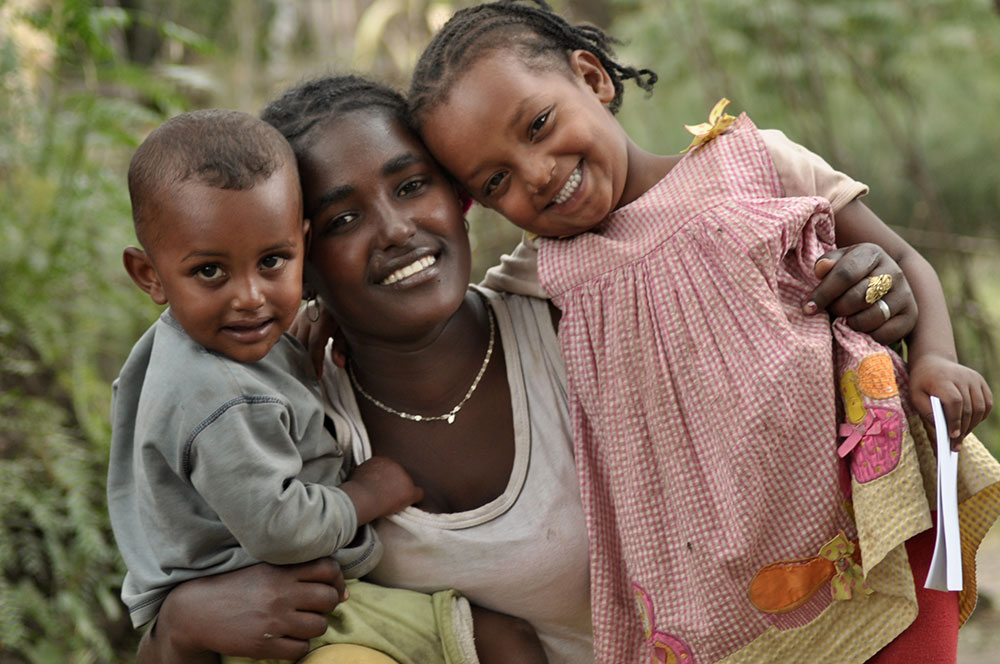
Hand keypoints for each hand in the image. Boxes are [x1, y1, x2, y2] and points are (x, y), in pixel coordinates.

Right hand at [137, 558, 345, 663]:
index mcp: (281, 570)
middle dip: (328, 604)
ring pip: (319, 626)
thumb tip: (343, 591)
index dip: (337, 579)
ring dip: (315, 626)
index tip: (332, 586)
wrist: (196, 611)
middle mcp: (280, 593)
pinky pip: (301, 649)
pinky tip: (288, 639)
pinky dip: (299, 646)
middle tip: (315, 607)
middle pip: (329, 598)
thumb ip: (299, 573)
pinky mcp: (264, 645)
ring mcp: (273, 620)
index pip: (329, 568)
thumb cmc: (236, 587)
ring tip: (299, 623)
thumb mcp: (265, 568)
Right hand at [289, 304, 341, 376]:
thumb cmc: (342, 316)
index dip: (316, 361)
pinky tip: (291, 359)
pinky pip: (288, 336)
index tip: (317, 377)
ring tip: (299, 372)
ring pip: (292, 340)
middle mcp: (308, 316)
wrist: (335, 295)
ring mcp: (298, 316)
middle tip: (307, 379)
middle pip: (302, 343)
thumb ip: (342, 346)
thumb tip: (340, 364)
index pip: (316, 343)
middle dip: (304, 362)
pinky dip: (289, 348)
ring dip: (295, 356)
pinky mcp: (293, 319)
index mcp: (324, 318)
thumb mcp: (346, 329)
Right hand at [340, 456, 423, 524]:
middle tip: (384, 496)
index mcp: (381, 460)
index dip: (384, 480)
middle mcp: (394, 465)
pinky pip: (418, 493)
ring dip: (401, 492)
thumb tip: (366, 477)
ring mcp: (403, 476)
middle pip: (398, 476)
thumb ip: (366, 472)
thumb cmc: (355, 489)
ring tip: (389, 502)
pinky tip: (411, 503)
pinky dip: (414, 498)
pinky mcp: (409, 490)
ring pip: (406, 485)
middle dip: (393, 485)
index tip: (379, 488)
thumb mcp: (357, 474)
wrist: (362, 497)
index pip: (388, 469)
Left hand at [803, 243, 916, 344]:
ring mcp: (904, 294)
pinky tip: (860, 329)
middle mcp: (893, 272)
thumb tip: (821, 269)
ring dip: (851, 323)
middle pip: (857, 297)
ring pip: (871, 317)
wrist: (886, 284)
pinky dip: (867, 336)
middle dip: (836, 309)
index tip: (808, 308)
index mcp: (872, 253)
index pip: (845, 274)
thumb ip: (826, 264)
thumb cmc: (852, 274)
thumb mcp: (839, 262)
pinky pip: (884, 333)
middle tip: (829, 312)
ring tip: (844, 320)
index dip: (823, 293)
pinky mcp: (910, 316)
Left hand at [908, 354, 992, 448]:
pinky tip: (970, 424)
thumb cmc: (922, 382)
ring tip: (961, 436)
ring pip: (980, 407)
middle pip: (968, 407)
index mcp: (943, 379)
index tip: (952, 435)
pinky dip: (980, 416)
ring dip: (972, 425)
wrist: (933, 362)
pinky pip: (987, 403)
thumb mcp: (915, 395)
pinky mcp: (981, 382)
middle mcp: (962, 377)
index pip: (955, 401)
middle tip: (955, 445)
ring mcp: (974, 378)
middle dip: (963, 428)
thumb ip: (927, 411)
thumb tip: (942, 430)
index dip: (955, 420)